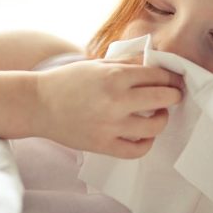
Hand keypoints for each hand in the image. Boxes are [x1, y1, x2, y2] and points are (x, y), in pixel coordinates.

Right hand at [34, 54, 183, 157]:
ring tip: (159, 115)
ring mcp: (110, 125)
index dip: (171, 77)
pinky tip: (145, 135)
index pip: (158, 75)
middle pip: (163, 98)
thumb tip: (156, 62)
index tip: (174, 80)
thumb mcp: (98, 64)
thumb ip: (127, 63)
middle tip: (174, 95)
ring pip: (155, 126)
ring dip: (162, 119)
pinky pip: (137, 150)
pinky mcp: (103, 145)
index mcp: (114, 75)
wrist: (38, 104)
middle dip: (174, 95)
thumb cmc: (68, 81)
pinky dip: (147, 143)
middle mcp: (115, 100)